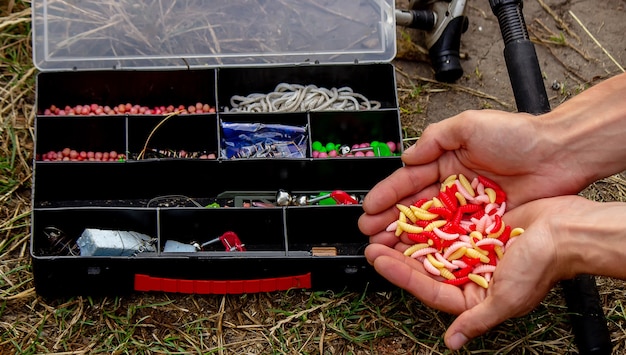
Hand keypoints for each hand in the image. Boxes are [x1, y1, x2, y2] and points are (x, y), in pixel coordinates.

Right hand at [360, 73, 625, 246]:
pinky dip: (435, 245)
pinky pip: (455, 236)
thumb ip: (434, 139)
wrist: (558, 154)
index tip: (369, 208)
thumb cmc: (516, 135)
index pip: (409, 180)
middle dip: (389, 219)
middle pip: (414, 205)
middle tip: (369, 233)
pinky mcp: (484, 223)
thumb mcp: (468, 125)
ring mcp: (467, 207)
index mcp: (445, 160)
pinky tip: (418, 253)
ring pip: (430, 224)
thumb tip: (407, 157)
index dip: (387, 194)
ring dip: (406, 235)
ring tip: (385, 246)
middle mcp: (453, 185)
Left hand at [365, 195, 589, 349]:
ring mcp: (470, 249)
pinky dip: (428, 218)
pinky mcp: (475, 226)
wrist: (566, 231)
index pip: (427, 287)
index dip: (400, 274)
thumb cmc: (541, 267)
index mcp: (473, 296)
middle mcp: (468, 273)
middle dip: (397, 255)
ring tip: (383, 227)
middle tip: (371, 242)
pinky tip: (410, 212)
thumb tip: (452, 343)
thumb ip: (476, 320)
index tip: (378, 259)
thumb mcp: (505, 299)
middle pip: (424, 266)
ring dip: (408, 236)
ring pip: (430, 244)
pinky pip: (445, 223)